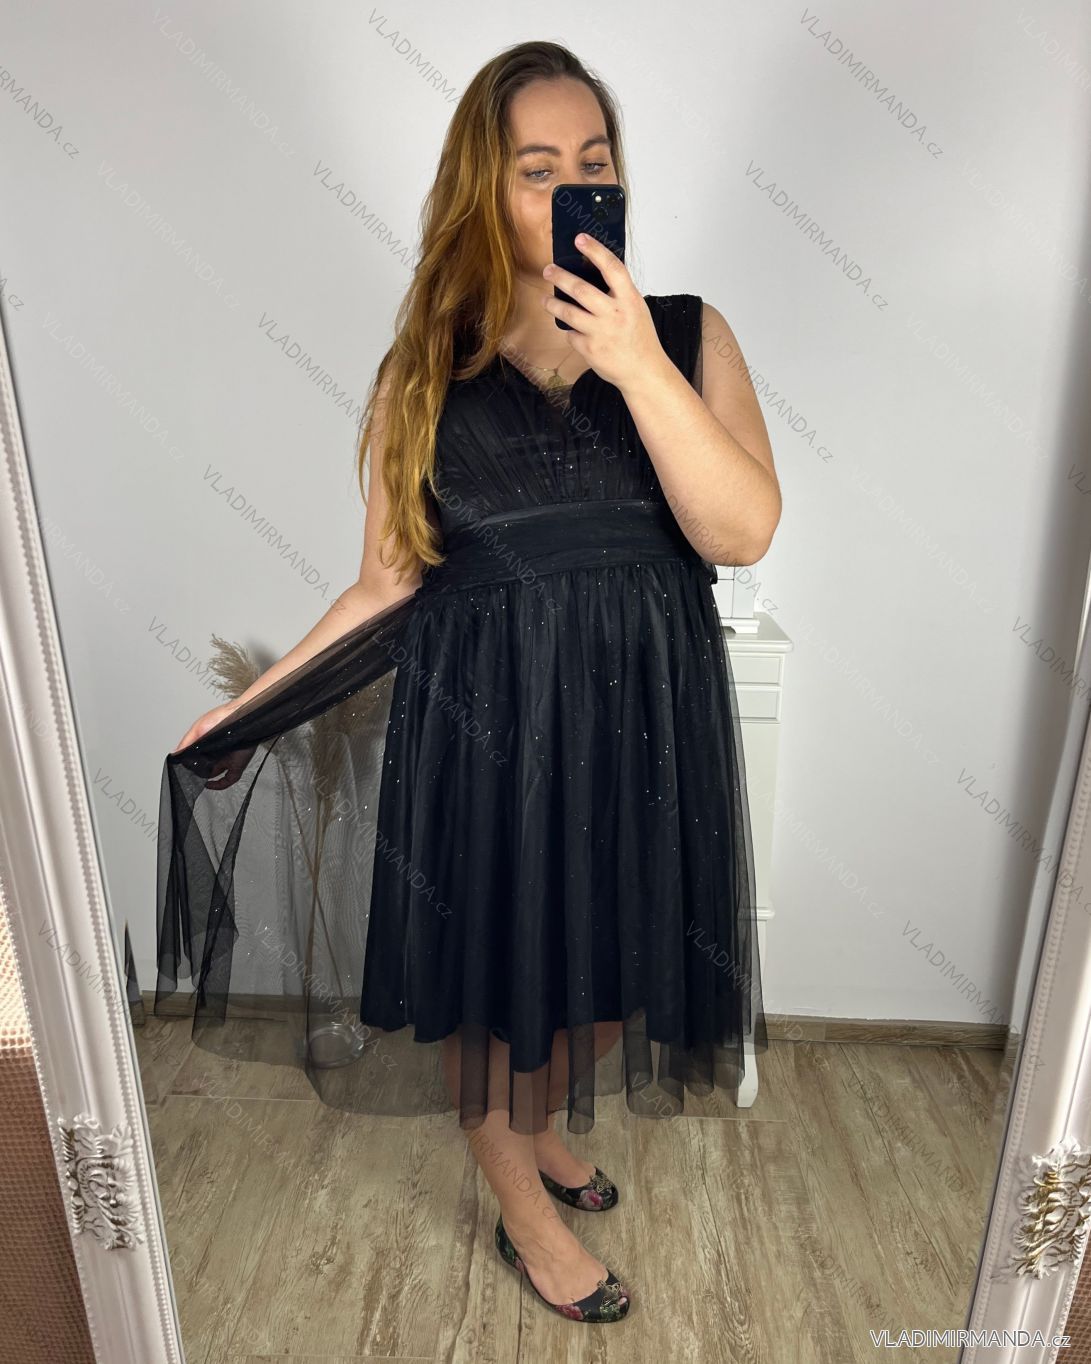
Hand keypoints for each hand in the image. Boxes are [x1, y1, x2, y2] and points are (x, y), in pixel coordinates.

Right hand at [172, 703, 255, 789]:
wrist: (242, 717)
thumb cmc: (223, 718)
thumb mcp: (199, 728)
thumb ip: (187, 742)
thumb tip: (176, 753)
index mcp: (209, 743)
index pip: (197, 756)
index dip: (190, 762)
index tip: (183, 766)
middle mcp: (218, 752)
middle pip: (206, 766)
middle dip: (199, 770)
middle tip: (191, 773)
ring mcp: (228, 759)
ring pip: (216, 773)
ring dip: (207, 777)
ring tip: (197, 778)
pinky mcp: (236, 765)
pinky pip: (228, 780)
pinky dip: (219, 785)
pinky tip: (209, 784)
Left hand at [542, 233, 667, 392]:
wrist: (643, 372)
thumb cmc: (640, 338)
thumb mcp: (636, 309)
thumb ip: (619, 293)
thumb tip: (594, 273)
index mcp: (629, 300)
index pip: (612, 268)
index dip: (595, 250)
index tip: (580, 239)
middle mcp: (614, 314)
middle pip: (581, 289)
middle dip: (560, 277)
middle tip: (549, 270)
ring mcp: (601, 333)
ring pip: (568, 312)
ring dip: (552, 304)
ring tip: (546, 299)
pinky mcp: (590, 350)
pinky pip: (571, 335)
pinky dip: (570, 332)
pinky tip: (573, 331)